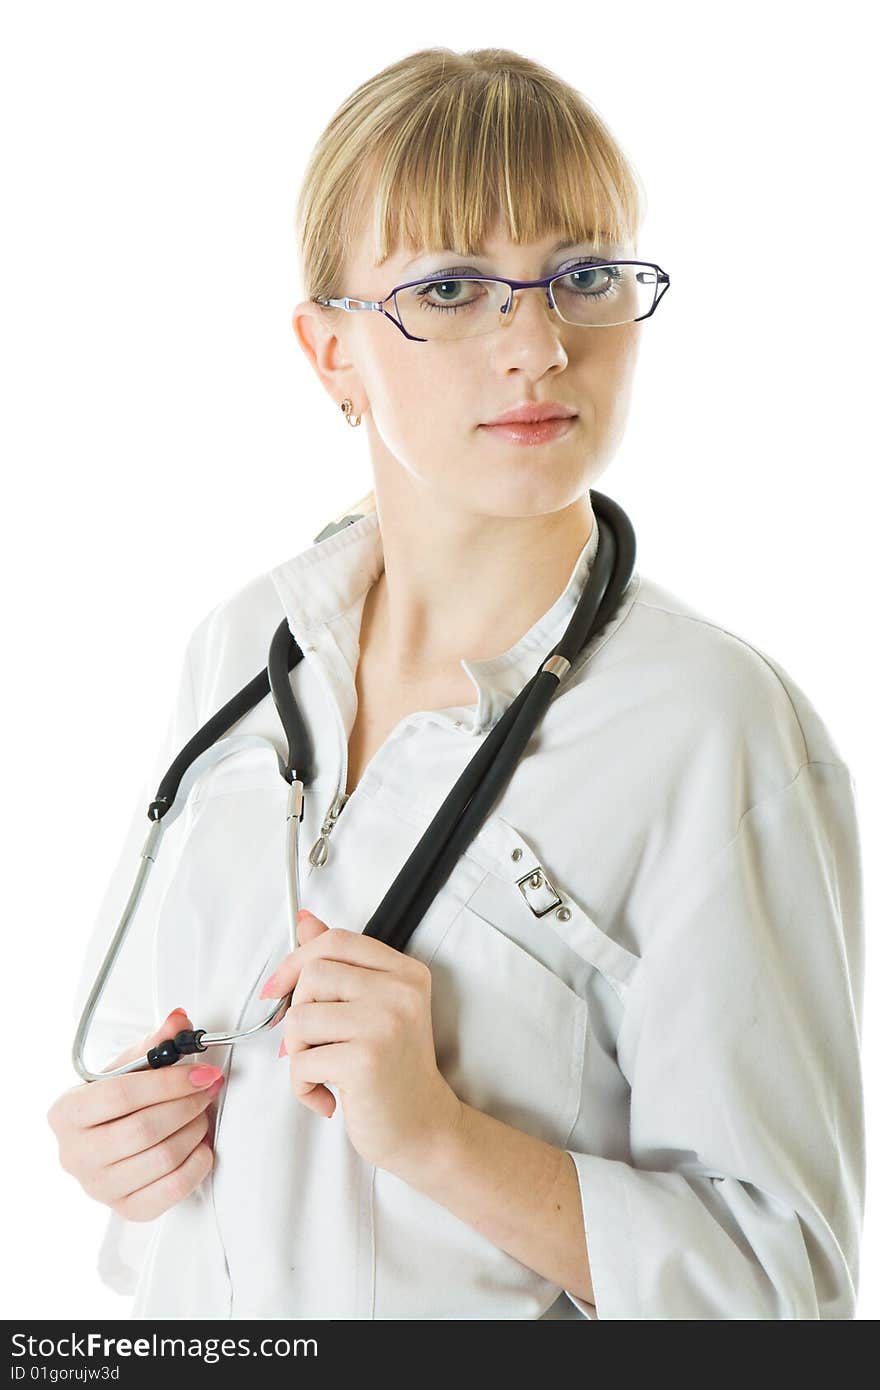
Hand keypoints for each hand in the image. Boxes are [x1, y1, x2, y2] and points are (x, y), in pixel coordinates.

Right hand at [47, 1009, 223, 1221]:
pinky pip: (171, 1190)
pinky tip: (201, 1145)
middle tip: (209, 1090)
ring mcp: (98, 1188)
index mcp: (66, 1113)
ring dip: (195, 1131)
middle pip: (143, 1130)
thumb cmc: (115, 1101)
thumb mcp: (128, 1067)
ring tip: (202, 1113)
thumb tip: (179, 1020)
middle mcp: (74, 1155)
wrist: (103, 1137)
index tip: (203, 1073)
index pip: (122, 1095)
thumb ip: (155, 1043)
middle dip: (186, 1105)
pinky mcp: (125, 1208)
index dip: (169, 1082)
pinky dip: (197, 1164)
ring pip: (161, 1159)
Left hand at [262, 910, 461, 1174]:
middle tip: (315, 1045)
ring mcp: (385, 1023)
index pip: (336, 941)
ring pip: (300, 1018)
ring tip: (324, 1072)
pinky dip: (302, 1086)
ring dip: (298, 1054)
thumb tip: (306, 920)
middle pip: (313, 975)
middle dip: (298, 1014)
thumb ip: (341, 963)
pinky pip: (301, 1061)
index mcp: (405, 972)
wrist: (423, 1129)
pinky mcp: (365, 1059)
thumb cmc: (393, 1072)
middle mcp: (401, 991)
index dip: (297, 961)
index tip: (279, 990)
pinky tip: (328, 1098)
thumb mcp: (372, 1008)